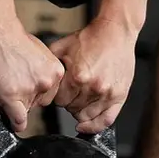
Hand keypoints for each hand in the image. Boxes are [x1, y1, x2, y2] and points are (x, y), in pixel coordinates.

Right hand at [0, 19, 63, 133]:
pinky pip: (18, 119)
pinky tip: (13, 121)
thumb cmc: (13, 39)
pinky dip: (15, 122)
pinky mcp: (13, 96)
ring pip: (27, 109)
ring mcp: (30, 90)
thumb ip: (43, 73)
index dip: (38, 91)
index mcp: (56, 71)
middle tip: (15, 82)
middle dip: (29, 97)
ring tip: (7, 83)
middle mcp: (46, 82)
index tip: (30, 87)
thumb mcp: (40, 55)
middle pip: (41, 102)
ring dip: (17, 102)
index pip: (51, 93)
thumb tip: (40, 86)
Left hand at [48, 18, 137, 134]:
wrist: (115, 31)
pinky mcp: (119, 96)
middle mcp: (93, 87)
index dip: (58, 96)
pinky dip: (95, 126)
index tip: (62, 90)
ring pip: (86, 116)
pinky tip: (87, 125)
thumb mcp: (62, 46)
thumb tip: (39, 78)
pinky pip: (107, 120)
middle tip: (73, 91)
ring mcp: (107, 93)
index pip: (59, 101)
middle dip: (69, 102)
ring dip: (80, 111)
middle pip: (72, 109)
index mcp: (77, 76)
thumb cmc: (91, 38)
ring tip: (81, 99)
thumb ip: (49, 65)